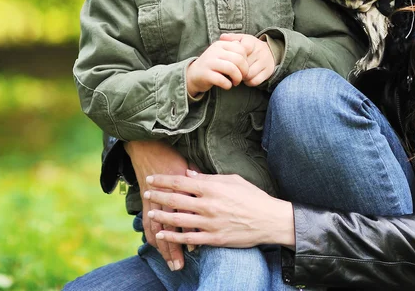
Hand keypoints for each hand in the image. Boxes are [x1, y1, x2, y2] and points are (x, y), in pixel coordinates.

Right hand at [125, 140, 196, 270]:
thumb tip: (212, 191)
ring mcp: (155, 201)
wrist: (148, 147)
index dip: (195, 228)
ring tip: (173, 263)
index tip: (201, 244)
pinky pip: (149, 225)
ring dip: (166, 248)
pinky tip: (160, 247)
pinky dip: (155, 236)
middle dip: (179, 247)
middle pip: (176, 226)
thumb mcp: (190, 165)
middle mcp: (169, 196)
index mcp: (183, 186)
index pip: (191, 211)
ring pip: (161, 231)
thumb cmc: (172, 156)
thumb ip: (201, 180)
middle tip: (185, 264)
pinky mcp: (147, 203)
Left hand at [145, 171, 295, 249]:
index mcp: (213, 187)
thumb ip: (209, 178)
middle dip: (158, 195)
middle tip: (146, 193)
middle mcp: (208, 205)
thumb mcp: (232, 180)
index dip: (164, 180)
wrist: (268, 220)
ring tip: (150, 212)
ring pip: (178, 219)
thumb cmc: (252, 196)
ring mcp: (209, 223)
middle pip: (176, 199)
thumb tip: (189, 174)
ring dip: (162, 215)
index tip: (152, 178)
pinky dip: (173, 237)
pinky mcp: (213, 238)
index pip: (181, 182)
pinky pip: (188, 238)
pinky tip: (163, 234)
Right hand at [187, 40, 248, 96]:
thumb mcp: (222, 53)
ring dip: (238, 78)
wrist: (193, 75)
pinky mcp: (205, 74)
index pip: (241, 49)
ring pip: (232, 69)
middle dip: (244, 70)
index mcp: (220, 44)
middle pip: (238, 59)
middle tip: (243, 77)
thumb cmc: (213, 65)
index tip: (244, 68)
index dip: (246, 60)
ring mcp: (209, 62)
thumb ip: (233, 49)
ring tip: (236, 82)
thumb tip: (247, 49)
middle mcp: (214, 51)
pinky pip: (222, 80)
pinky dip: (228, 85)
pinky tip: (227, 85)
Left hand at [219, 33, 275, 86]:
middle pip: (243, 65)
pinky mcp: (268, 71)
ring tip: (239, 73)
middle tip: (232, 69)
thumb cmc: (252, 46)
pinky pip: (254, 81)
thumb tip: (222, 37)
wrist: (270, 51)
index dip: (234, 57)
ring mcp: (265, 62)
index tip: (230, 59)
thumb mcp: (242, 39)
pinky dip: (248, 82)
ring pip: (248, 74)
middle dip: (236, 69)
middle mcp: (260, 51)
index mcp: (252, 42)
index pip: (241, 50)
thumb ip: (232, 38)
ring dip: (241, 76)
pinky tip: (246, 78)